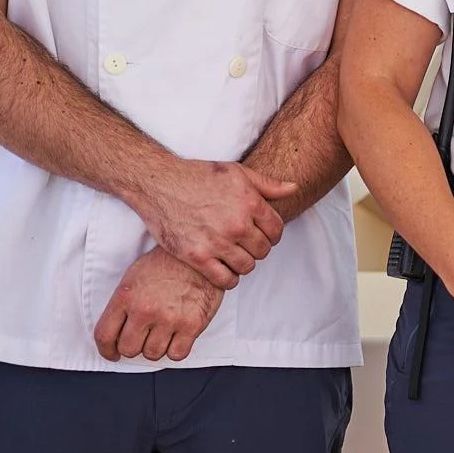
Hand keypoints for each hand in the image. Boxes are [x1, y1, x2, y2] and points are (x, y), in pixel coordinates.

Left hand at [92, 247, 222, 361]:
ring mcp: (168, 318)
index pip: (104, 336)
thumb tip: (116, 330)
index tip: (112, 353)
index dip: (106, 350)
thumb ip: (122, 304)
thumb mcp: (134, 276)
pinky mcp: (192, 324)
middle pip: (128, 349)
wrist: (199, 255)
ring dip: (156, 348)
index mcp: (126, 297)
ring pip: (152, 354)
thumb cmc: (166, 263)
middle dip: (134, 346)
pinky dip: (176, 350)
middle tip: (142, 338)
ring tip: (162, 334)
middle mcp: (144, 310)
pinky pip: (177, 354)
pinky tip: (177, 337)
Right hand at [128, 159, 294, 289]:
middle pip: (263, 250)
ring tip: (234, 256)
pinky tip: (223, 269)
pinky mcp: (197, 256)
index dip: (272, 234)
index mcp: (250, 203)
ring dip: (243, 264)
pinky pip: (224, 280)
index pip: (277, 230)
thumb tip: (294, 188)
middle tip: (246, 244)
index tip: (263, 234)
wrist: (159, 183)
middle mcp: (237, 224)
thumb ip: (268, 184)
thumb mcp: (237, 173)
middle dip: (258, 248)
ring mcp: (217, 242)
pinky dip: (228, 279)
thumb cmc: (198, 175)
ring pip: (247, 267)